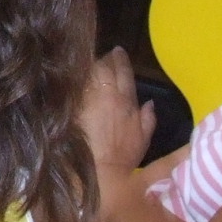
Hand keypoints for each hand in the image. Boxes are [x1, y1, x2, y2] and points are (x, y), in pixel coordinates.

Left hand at [80, 48, 155, 171]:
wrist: (101, 170)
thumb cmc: (123, 158)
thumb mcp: (143, 139)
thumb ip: (148, 118)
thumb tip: (149, 102)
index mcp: (125, 100)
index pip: (123, 72)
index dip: (120, 59)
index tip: (117, 51)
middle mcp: (107, 94)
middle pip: (104, 66)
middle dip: (103, 59)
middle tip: (101, 56)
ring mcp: (87, 98)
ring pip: (87, 71)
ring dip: (88, 66)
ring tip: (87, 64)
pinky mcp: (72, 105)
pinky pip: (72, 84)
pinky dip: (73, 78)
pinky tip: (71, 77)